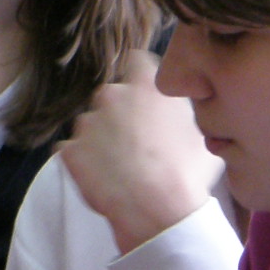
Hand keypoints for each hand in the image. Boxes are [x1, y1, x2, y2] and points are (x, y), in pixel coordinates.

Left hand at [60, 51, 225, 255]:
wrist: (155, 208)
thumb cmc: (186, 171)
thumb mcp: (200, 134)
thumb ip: (181, 113)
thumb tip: (176, 113)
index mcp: (145, 86)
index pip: (138, 61)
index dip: (142, 77)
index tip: (146, 94)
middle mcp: (111, 95)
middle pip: (113, 95)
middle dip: (121, 112)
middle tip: (137, 140)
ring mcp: (86, 123)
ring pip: (92, 123)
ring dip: (102, 137)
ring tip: (120, 165)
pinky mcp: (69, 150)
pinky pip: (74, 150)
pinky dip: (84, 160)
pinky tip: (103, 178)